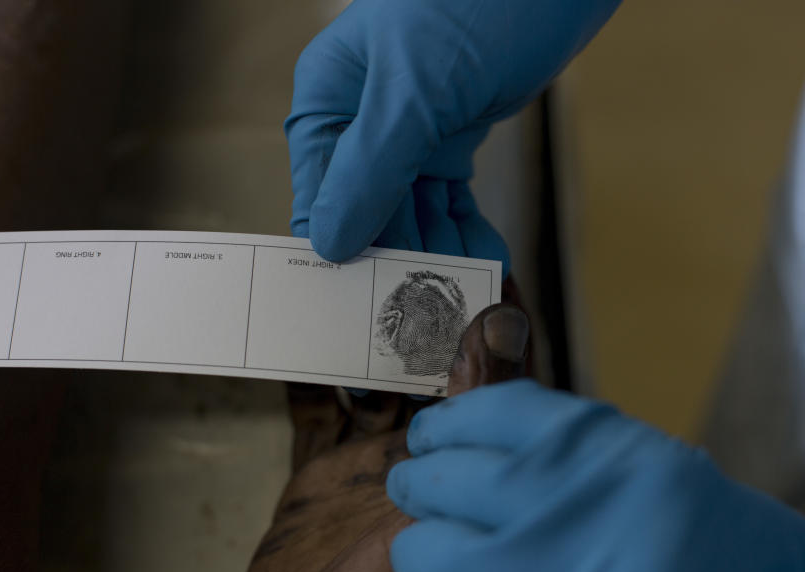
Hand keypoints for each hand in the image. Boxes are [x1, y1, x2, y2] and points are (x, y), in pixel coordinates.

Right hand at [286, 0, 622, 270]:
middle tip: (433, 307)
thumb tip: (328, 242)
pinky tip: (483, 257)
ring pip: (413, 211)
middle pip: (369, 212)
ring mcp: (411, 127)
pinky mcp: (454, 131)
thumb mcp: (414, 91)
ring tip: (466, 289)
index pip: (321, 196)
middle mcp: (363, 119)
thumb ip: (369, 170)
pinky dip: (466, 227)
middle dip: (401, 257)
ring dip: (440, 250)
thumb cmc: (479, 2)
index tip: (370, 303)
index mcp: (331, 99)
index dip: (344, 250)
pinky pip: (449, 197)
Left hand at [386, 380, 804, 571]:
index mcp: (607, 452)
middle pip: (442, 479)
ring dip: (426, 554)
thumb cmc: (724, 552)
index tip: (430, 435)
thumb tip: (472, 433)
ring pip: (426, 556)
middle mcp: (571, 513)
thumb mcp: (655, 471)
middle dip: (420, 481)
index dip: (447, 423)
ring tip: (438, 555)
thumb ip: (568, 452)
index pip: (490, 412)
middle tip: (416, 487)